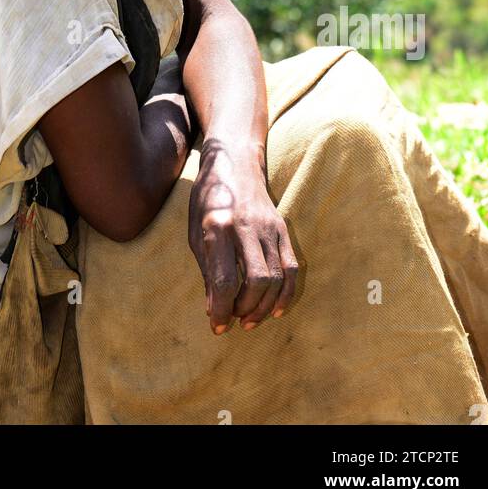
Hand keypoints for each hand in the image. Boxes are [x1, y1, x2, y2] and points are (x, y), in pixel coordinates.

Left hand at [188, 137, 297, 334]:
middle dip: (245, 309)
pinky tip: (276, 308)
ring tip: (250, 319)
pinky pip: (291, 267)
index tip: (217, 326)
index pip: (224, 280)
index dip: (221, 309)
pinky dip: (286, 293)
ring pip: (277, 277)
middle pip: (256, 281)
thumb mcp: (195, 231)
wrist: (234, 162)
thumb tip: (213, 308)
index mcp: (218, 226)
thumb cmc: (208, 198)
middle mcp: (246, 226)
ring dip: (265, 306)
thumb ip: (206, 269)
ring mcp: (268, 226)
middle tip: (234, 320)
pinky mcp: (282, 228)